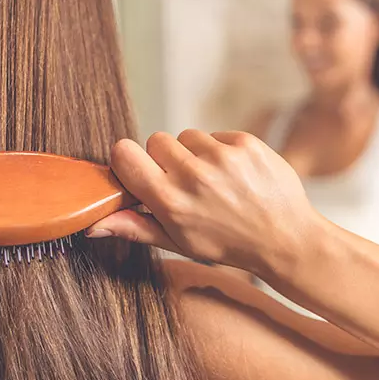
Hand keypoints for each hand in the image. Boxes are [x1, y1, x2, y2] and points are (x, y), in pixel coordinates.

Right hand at [86, 130, 320, 273]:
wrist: (285, 239)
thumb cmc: (227, 244)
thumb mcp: (178, 242)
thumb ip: (134, 227)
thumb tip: (92, 224)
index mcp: (170, 201)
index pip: (124, 153)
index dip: (128, 160)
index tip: (140, 171)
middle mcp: (193, 175)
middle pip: (154, 139)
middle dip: (164, 158)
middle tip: (184, 182)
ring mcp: (221, 157)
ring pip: (186, 135)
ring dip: (194, 154)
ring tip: (214, 181)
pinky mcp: (245, 143)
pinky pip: (215, 134)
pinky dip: (220, 150)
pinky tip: (234, 175)